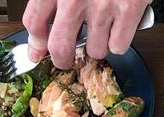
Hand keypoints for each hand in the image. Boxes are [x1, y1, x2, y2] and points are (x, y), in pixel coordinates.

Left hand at [22, 0, 149, 69]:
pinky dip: (119, 42)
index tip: (37, 51)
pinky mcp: (128, 12)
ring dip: (97, 46)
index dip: (36, 43)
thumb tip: (44, 21)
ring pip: (95, 49)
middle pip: (60, 46)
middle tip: (65, 60)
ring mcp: (102, 7)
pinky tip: (118, 29)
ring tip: (99, 32)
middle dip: (62, 59)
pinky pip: (120, 45)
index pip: (35, 23)